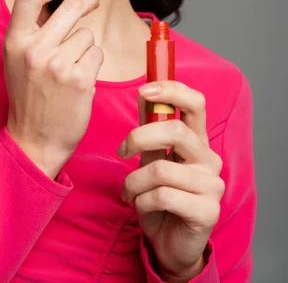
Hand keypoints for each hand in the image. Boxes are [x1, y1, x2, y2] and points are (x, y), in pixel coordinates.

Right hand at [3, 0, 103, 178]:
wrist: (34, 140)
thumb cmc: (28, 95)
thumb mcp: (18, 58)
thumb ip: (35, 29)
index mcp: (14, 41)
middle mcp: (34, 49)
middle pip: (71, 6)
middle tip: (91, 1)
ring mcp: (58, 64)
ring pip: (87, 34)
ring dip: (85, 47)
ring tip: (70, 68)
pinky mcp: (79, 79)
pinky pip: (97, 54)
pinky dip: (92, 64)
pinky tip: (79, 80)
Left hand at [118, 80, 224, 280]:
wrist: (170, 244)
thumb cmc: (160, 197)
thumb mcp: (152, 158)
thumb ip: (151, 129)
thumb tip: (145, 93)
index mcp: (197, 141)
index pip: (196, 103)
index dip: (171, 90)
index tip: (144, 90)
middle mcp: (209, 159)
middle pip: (175, 131)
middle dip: (139, 137)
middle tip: (122, 151)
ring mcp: (212, 185)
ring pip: (160, 169)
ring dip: (134, 181)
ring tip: (130, 192)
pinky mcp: (207, 211)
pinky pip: (162, 196)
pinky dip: (141, 201)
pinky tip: (141, 206)